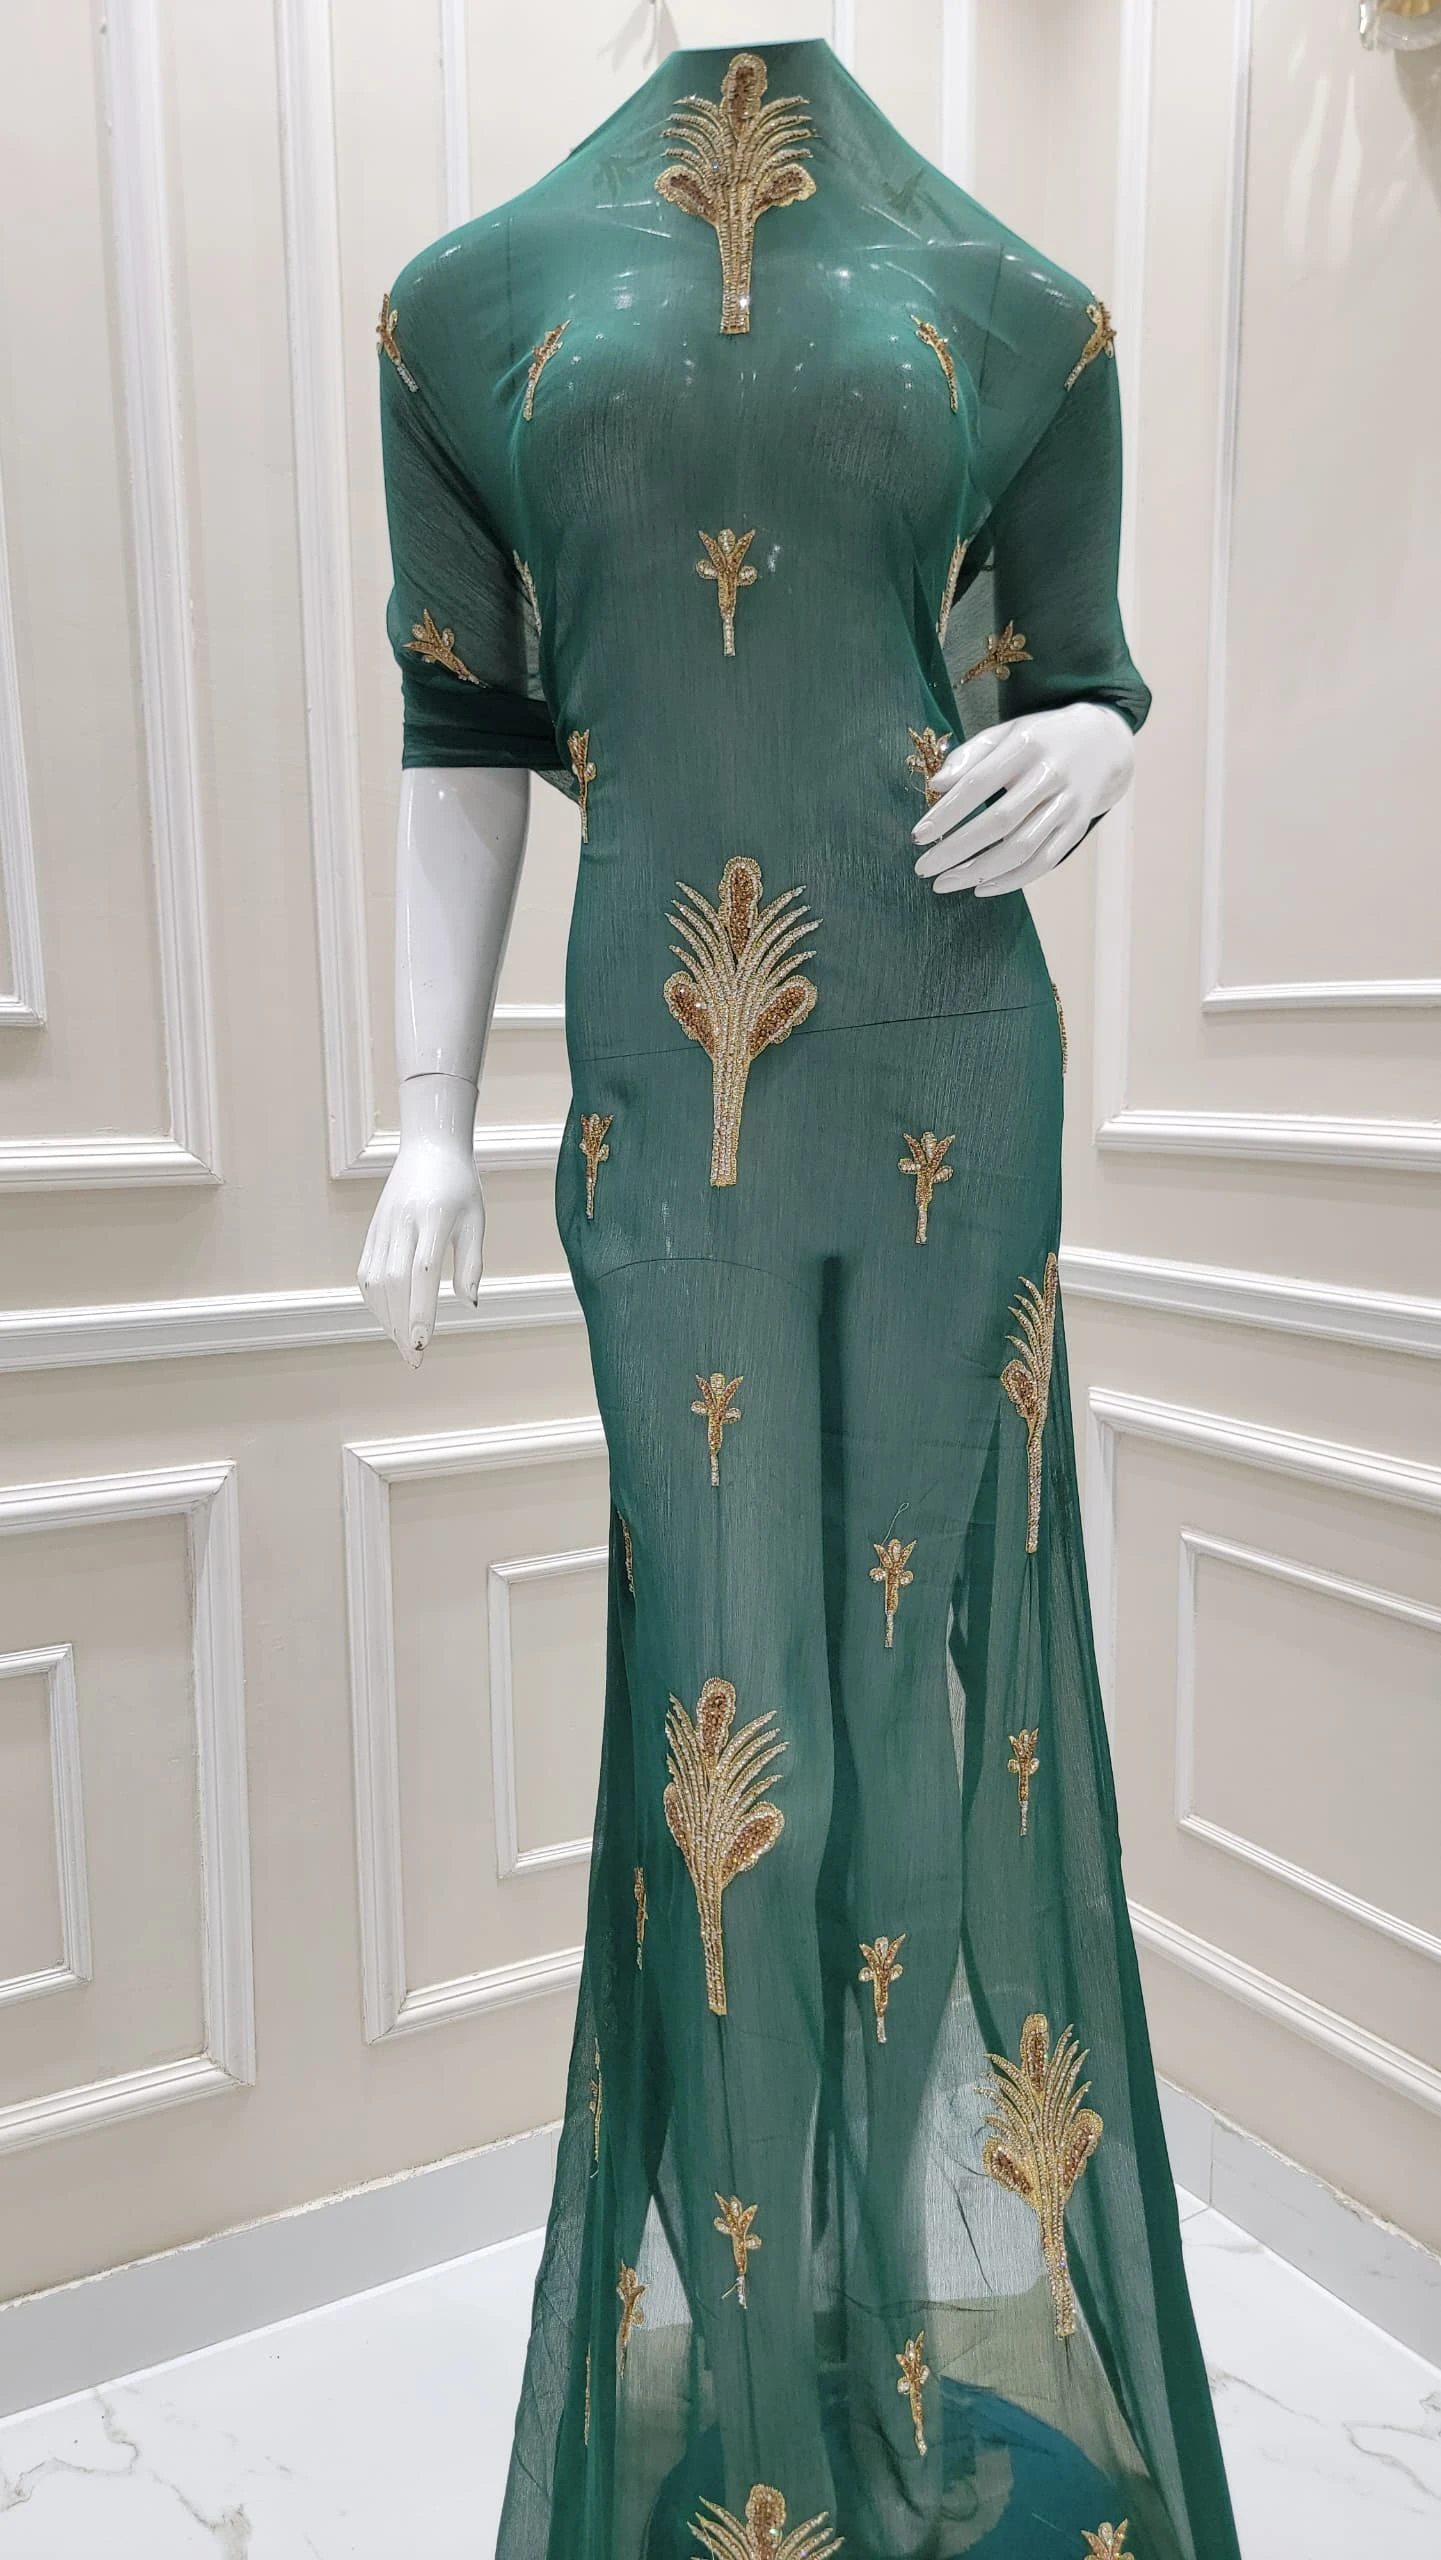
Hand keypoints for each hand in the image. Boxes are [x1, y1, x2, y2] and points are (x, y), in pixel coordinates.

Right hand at [358, 1072, 484, 1366]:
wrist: (429, 1147)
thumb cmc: (461, 1186)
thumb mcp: (476, 1220)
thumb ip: (471, 1262)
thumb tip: (469, 1303)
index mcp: (432, 1217)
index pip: (421, 1271)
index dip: (419, 1309)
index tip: (423, 1342)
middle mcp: (401, 1222)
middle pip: (394, 1282)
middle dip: (401, 1324)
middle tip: (415, 1356)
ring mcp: (382, 1227)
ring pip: (375, 1280)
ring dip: (385, 1317)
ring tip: (403, 1342)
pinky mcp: (372, 1231)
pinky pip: (366, 1271)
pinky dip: (374, 1300)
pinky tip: (388, 1318)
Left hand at [911, 702, 1133, 896]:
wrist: (1101, 743)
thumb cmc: (1038, 740)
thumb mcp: (1004, 733)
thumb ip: (969, 756)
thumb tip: (936, 785)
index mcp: (1026, 746)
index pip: (979, 783)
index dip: (948, 812)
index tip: (918, 835)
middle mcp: (1051, 776)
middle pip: (1000, 822)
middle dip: (957, 850)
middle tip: (924, 868)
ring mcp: (1069, 805)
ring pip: (1023, 849)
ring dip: (980, 872)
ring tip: (945, 883)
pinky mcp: (1077, 828)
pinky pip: (1043, 863)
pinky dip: (1011, 881)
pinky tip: (981, 887)